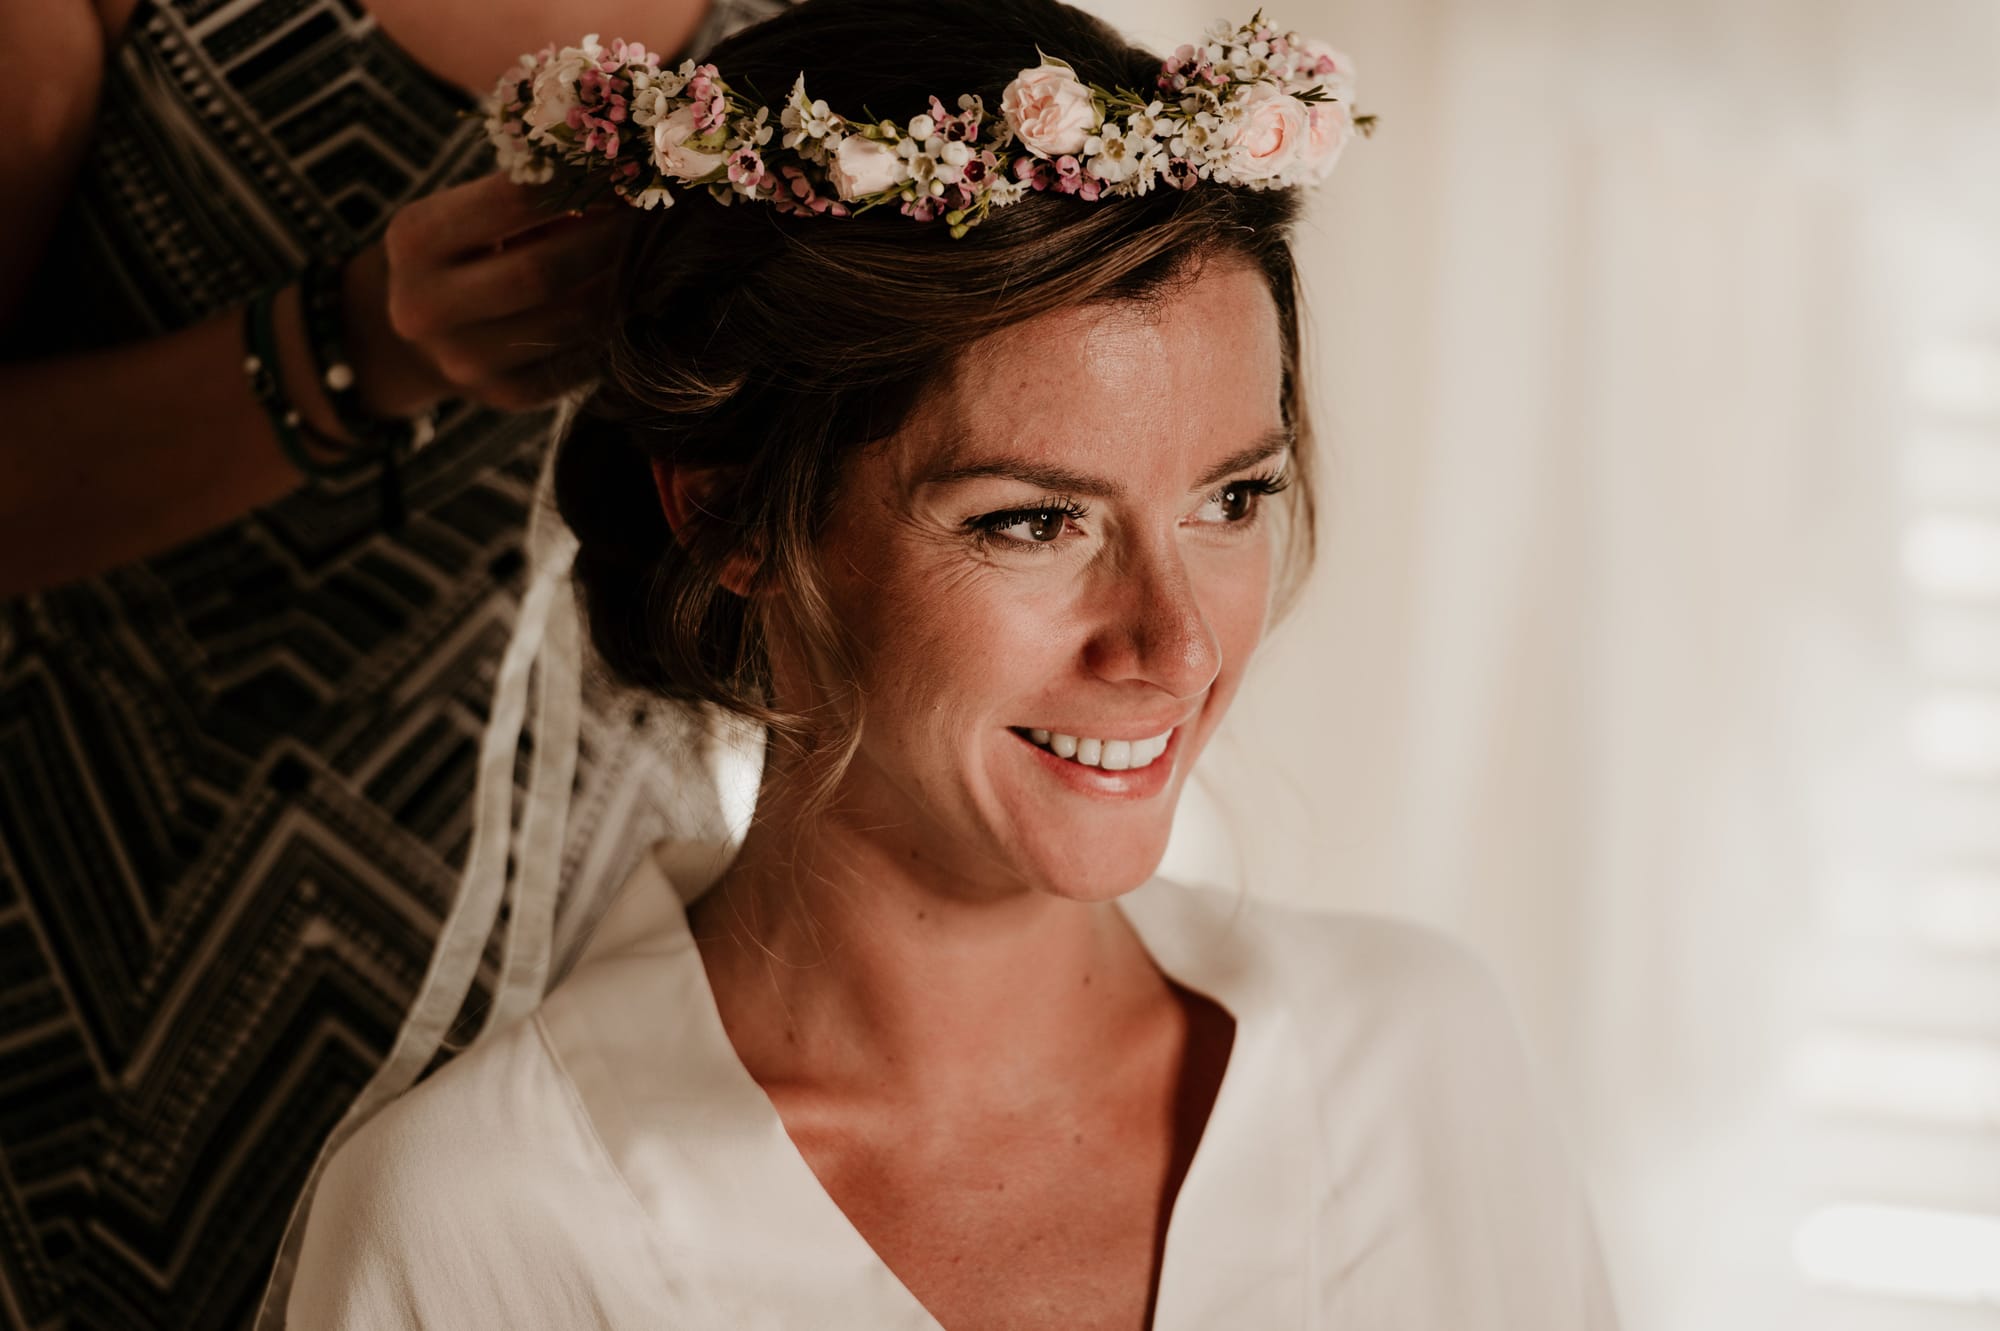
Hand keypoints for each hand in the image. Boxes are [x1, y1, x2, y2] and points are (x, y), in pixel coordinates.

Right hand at [343, 173, 637, 416]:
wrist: (419, 337)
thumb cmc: (462, 253)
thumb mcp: (466, 211)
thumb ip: (531, 191)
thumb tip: (624, 169)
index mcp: (416, 239)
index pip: (512, 199)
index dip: (580, 182)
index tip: (624, 169)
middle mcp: (427, 306)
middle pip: (543, 271)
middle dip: (608, 239)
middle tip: (650, 216)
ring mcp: (465, 361)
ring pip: (572, 320)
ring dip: (623, 281)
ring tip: (650, 252)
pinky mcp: (506, 396)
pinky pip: (581, 360)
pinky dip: (616, 324)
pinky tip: (635, 296)